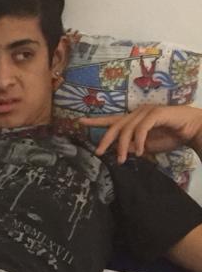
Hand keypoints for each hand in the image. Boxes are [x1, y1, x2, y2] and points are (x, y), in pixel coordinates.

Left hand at [81, 105, 201, 162]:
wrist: (191, 130)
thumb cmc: (170, 136)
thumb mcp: (146, 146)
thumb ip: (132, 147)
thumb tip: (119, 151)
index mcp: (133, 120)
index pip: (111, 120)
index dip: (96, 120)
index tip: (80, 121)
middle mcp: (137, 113)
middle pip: (115, 126)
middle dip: (104, 140)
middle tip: (98, 153)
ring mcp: (146, 112)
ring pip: (126, 129)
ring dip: (122, 147)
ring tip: (122, 160)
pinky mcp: (156, 113)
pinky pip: (141, 128)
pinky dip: (138, 141)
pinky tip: (140, 152)